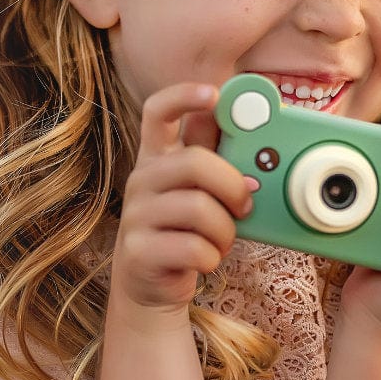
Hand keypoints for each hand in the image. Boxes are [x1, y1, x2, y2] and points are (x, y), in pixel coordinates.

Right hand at [110, 82, 254, 318]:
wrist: (152, 285)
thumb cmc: (186, 231)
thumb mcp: (199, 191)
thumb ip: (216, 162)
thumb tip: (245, 131)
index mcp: (158, 158)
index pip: (158, 112)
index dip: (184, 96)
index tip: (213, 93)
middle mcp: (141, 180)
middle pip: (194, 162)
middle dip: (232, 185)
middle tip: (245, 206)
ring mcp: (135, 215)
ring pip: (199, 209)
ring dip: (225, 230)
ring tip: (221, 240)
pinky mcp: (139, 251)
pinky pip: (194, 248)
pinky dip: (211, 257)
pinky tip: (205, 259)